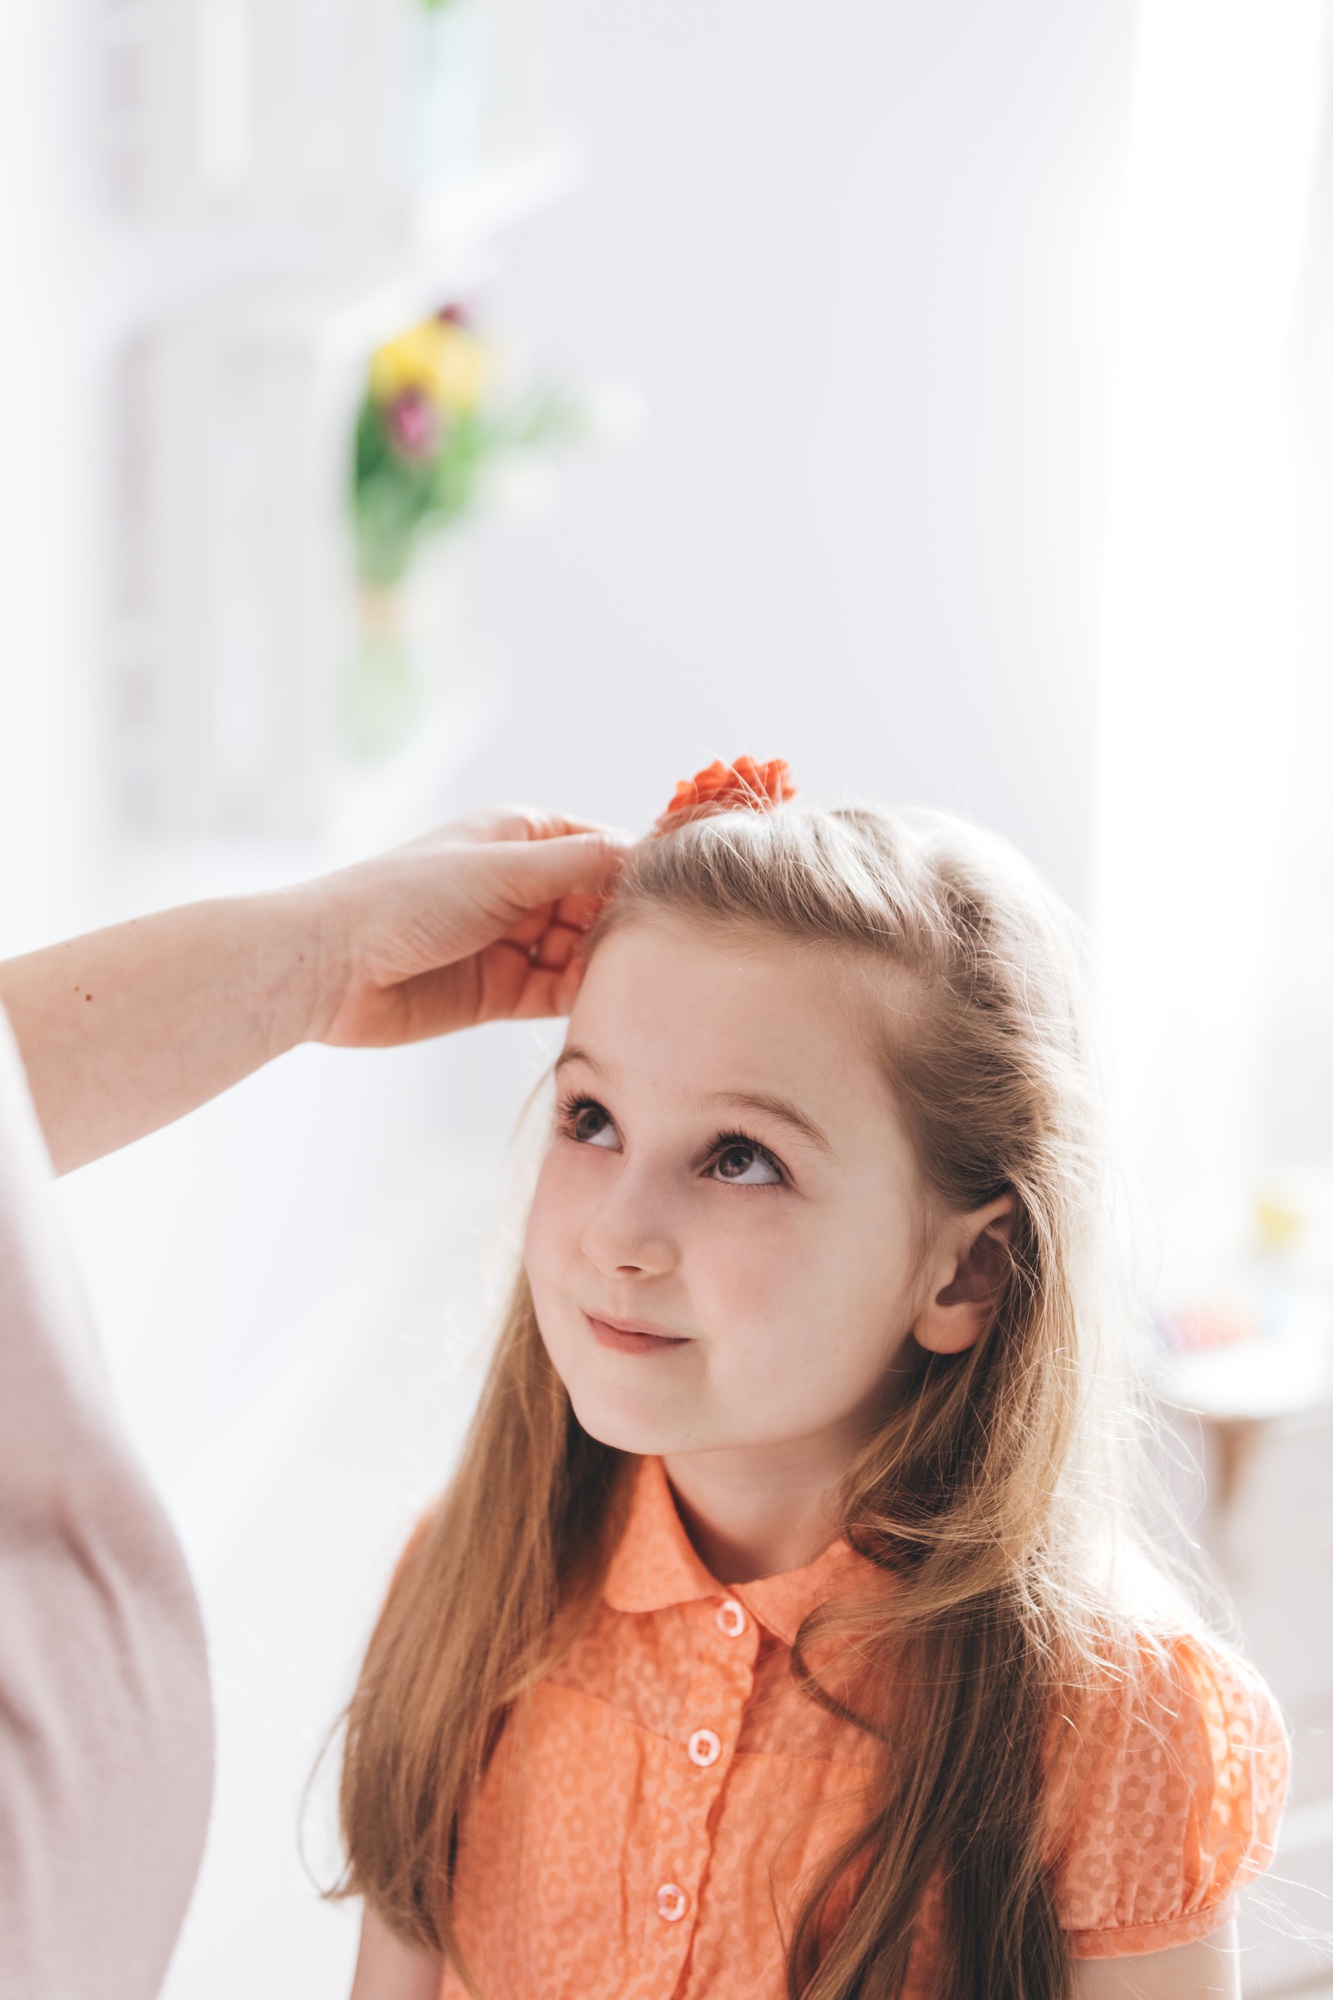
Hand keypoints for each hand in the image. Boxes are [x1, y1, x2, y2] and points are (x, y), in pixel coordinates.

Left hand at [310, 807, 630, 1048]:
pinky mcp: (500, 992)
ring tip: (635, 981)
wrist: (331, 967)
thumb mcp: (503, 870)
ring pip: (582, 952)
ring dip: (605, 966)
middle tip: (656, 950)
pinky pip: (558, 993)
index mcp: (520, 837)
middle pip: (597, 904)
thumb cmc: (405, 898)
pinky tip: (606, 1005)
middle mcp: (520, 885)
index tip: (674, 898)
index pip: (601, 848)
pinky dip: (582, 998)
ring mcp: (511, 941)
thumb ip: (579, 865)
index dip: (636, 871)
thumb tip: (648, 857)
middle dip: (622, 925)